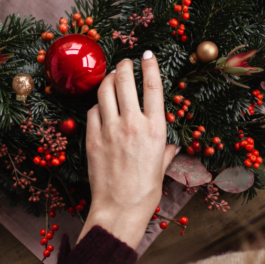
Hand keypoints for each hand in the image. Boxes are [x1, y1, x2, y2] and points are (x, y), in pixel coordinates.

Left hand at [78, 50, 176, 248]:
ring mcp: (110, 130)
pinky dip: (97, 104)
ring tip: (111, 75)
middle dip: (125, 66)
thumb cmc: (145, 191)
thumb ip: (166, 150)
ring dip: (108, 79)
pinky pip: (93, 111)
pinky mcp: (93, 138)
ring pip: (105, 91)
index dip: (149, 66)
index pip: (153, 87)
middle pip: (125, 82)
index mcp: (155, 129)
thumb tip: (172, 145)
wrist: (120, 208)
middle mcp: (133, 124)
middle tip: (125, 62)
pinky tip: (100, 104)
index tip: (147, 55)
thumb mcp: (162, 167)